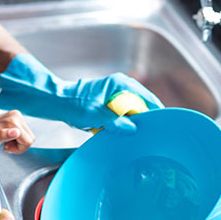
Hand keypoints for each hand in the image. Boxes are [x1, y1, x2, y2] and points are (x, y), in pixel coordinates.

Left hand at [0, 54, 164, 133]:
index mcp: (121, 84)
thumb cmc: (73, 104)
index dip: (156, 112)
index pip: (148, 98)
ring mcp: (115, 94)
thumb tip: (133, 129)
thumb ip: (117, 122)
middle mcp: (121, 86)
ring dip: (133, 123)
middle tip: (152, 134)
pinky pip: (123, 114)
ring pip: (133, 111)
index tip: (163, 125)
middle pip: (142, 105)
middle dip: (145, 120)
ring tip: (139, 136)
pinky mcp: (109, 103)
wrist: (57, 103)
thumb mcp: (97, 116)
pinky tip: (123, 133)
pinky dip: (124, 123)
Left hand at [0, 110, 34, 153]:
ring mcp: (17, 115)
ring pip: (28, 135)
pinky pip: (24, 131)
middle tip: (6, 145)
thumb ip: (3, 136)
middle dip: (19, 145)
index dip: (19, 148)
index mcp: (13, 122)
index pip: (28, 141)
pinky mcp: (16, 117)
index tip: (7, 148)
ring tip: (6, 141)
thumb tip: (16, 132)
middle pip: (30, 137)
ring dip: (18, 142)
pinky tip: (7, 137)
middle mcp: (16, 116)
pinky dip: (17, 137)